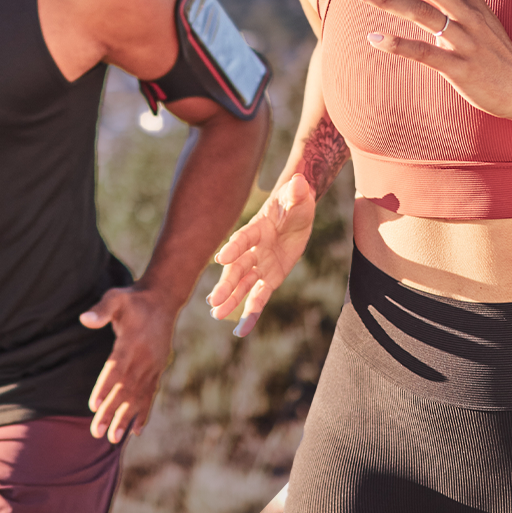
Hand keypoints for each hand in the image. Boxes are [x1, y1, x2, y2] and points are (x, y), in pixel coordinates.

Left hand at [79, 286, 175, 442]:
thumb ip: (102, 309)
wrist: (163, 299)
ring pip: (138, 396)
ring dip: (125, 417)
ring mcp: (153, 366)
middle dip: (111, 411)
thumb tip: (85, 320)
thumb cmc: (133, 299)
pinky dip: (144, 412)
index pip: (116, 369)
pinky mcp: (158, 369)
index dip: (105, 387)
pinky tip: (137, 430)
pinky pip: (151, 394)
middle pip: (125, 389)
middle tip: (97, 433)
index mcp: (132, 342)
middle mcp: (144, 358)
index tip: (94, 406)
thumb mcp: (116, 297)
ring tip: (114, 438)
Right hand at [205, 173, 315, 337]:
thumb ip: (296, 192)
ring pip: (242, 285)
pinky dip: (250, 314)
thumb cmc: (295, 201)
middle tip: (213, 301)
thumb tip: (298, 181)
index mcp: (257, 227)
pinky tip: (241, 331)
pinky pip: (258, 298)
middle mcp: (253, 249)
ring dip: (230, 300)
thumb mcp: (299, 196)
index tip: (221, 259)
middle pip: (237, 268)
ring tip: (216, 316)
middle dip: (226, 284)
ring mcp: (259, 265)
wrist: (296, 212)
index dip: (233, 247)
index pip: (243, 238)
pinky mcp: (269, 278)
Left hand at [351, 0, 511, 120]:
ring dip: (388, 0)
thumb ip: (450, 0)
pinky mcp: (460, 68)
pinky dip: (397, 44)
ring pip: (423, 13)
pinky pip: (425, 52)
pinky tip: (373, 38)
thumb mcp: (477, 17)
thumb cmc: (495, 52)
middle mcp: (468, 14)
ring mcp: (465, 41)